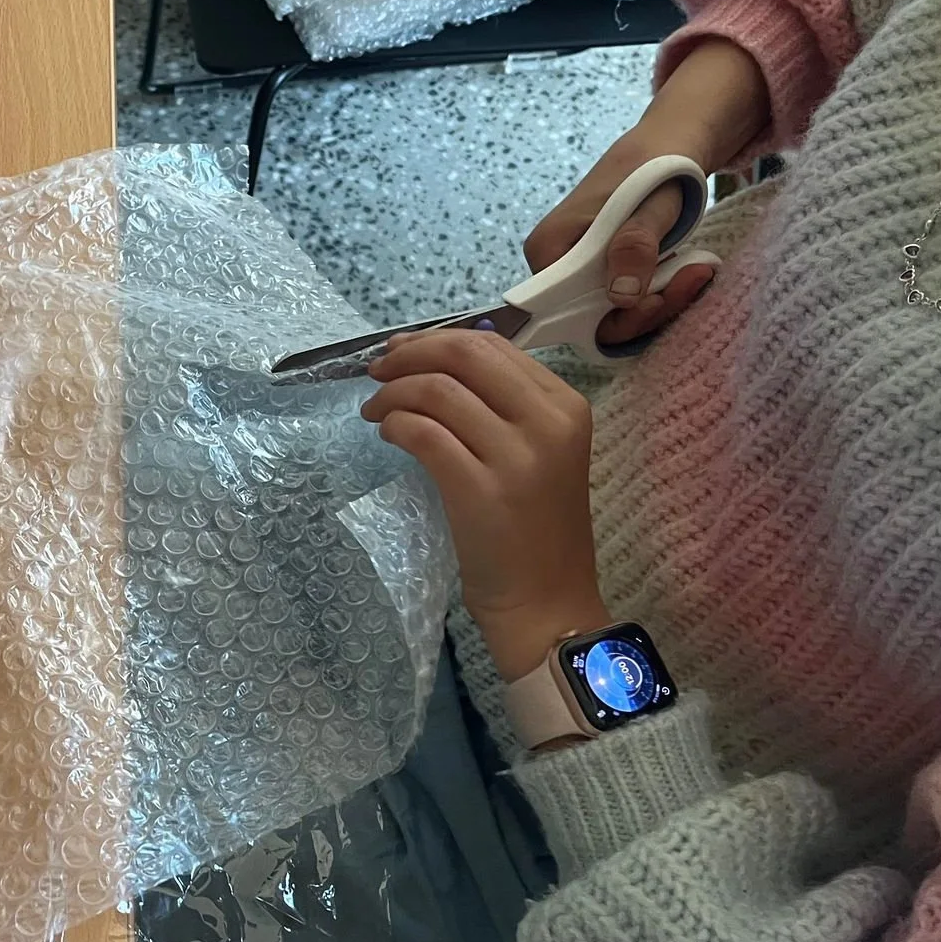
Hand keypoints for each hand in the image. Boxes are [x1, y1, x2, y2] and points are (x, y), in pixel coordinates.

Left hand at [362, 328, 611, 680]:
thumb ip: (501, 404)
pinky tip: (388, 435)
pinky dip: (395, 424)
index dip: (436, 340)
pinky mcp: (481, 490)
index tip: (402, 352)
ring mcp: (517, 457)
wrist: (547, 601)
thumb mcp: (537, 451)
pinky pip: (423, 432)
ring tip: (375, 411)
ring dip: (392, 393)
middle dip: (410, 355)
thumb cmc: (534, 528)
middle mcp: (548, 422)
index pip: (492, 345)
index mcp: (565, 405)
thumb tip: (432, 358)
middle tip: (377, 371)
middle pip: (464, 355)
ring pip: (436, 390)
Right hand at [526, 38, 768, 347]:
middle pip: (592, 319)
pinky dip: (661, 294)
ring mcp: (578, 274)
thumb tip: (621, 297)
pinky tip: (689, 270)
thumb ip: (634, 246)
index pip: (562, 310)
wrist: (666, 149)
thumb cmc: (651, 170)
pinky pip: (627, 303)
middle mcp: (554, 268)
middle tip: (691, 278)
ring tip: (699, 269)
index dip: (609, 318)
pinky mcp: (603, 275)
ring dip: (661, 301)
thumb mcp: (648, 205)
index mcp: (548, 250)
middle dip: (645, 311)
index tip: (653, 301)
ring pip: (614, 314)